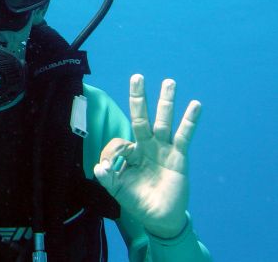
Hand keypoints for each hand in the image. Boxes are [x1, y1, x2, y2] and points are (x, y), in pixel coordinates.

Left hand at [93, 74, 201, 238]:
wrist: (159, 218)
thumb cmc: (138, 201)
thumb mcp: (117, 189)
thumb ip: (107, 177)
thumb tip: (98, 166)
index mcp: (131, 152)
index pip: (120, 141)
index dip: (113, 151)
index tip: (107, 166)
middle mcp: (147, 146)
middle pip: (142, 117)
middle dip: (139, 98)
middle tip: (137, 77)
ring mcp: (163, 149)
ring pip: (163, 121)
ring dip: (166, 102)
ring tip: (169, 82)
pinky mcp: (179, 157)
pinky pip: (184, 136)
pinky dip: (190, 120)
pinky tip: (195, 105)